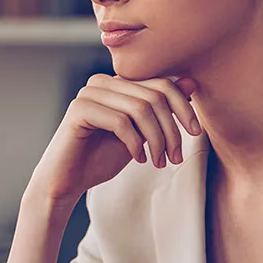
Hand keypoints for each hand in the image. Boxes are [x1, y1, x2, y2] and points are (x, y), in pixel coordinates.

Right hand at [30, 75, 199, 203]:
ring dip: (156, 139)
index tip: (195, 133)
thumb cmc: (101, 157)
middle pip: (153, 96)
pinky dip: (135, 143)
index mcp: (117, 82)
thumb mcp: (140, 134)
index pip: (161, 84)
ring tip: (158, 162)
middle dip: (170, 130)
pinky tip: (137, 158)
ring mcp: (88, 93)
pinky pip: (120, 121)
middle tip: (175, 157)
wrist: (67, 181)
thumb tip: (191, 82)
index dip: (183, 107)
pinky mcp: (79, 110)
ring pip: (140, 108)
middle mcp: (102, 82)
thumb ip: (161, 108)